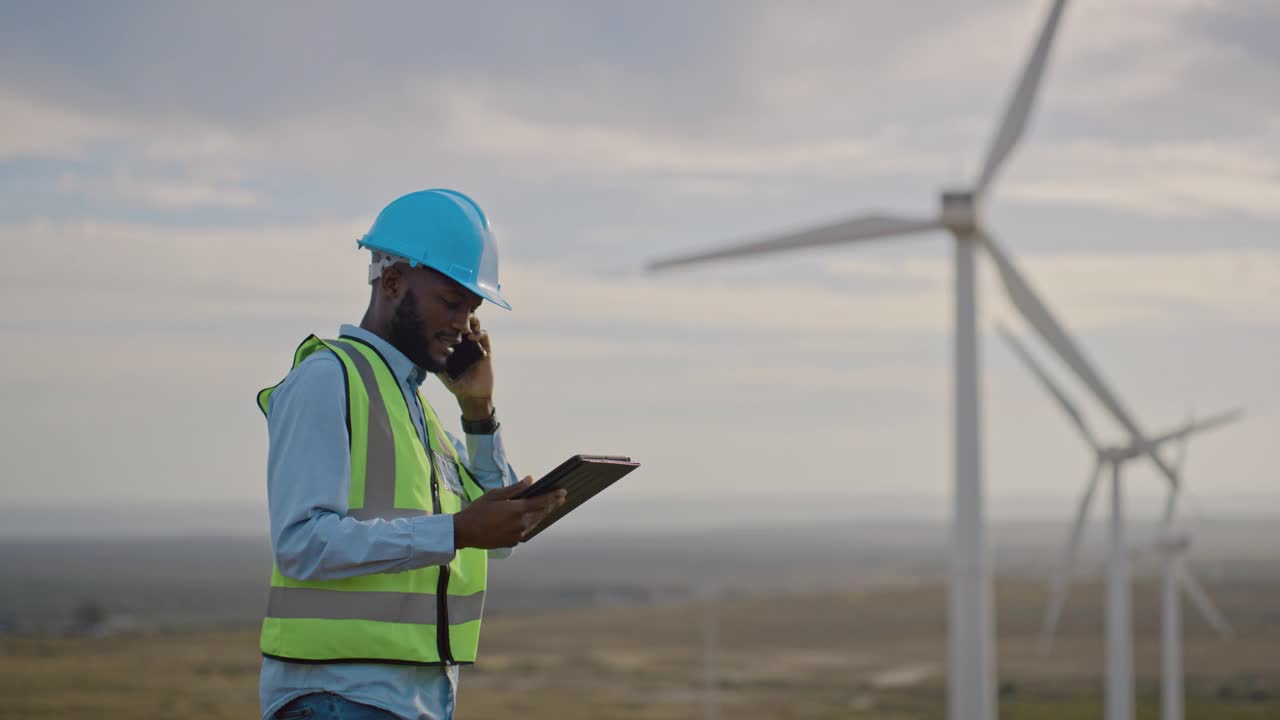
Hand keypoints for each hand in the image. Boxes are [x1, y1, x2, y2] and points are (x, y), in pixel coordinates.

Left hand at [438, 316, 493, 419]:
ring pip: (475, 324)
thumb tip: (418, 350)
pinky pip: (484, 335)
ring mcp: (475, 344)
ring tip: (464, 328)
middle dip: (460, 317)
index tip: (442, 320)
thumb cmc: (454, 383)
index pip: (451, 326)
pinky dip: (479, 333)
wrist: (472, 395)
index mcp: (453, 344)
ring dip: (471, 322)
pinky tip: (472, 337)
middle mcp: (464, 341)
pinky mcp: (485, 349)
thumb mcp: (440, 371)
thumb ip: (433, 360)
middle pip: (463, 321)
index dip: (448, 321)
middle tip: (454, 322)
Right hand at [452, 477, 566, 548]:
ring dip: (543, 514)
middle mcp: (521, 524)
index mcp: (517, 510)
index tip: (563, 492)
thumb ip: (515, 488)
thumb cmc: (478, 511)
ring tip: (549, 507)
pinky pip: (527, 530)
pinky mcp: (513, 541)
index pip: (542, 501)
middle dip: (552, 505)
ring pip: (535, 522)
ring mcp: (518, 534)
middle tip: (561, 498)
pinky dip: (532, 523)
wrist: (465, 532)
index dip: (554, 496)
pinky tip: (532, 518)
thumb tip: (530, 479)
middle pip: (542, 513)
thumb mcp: (495, 495)